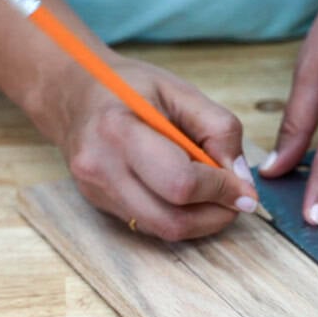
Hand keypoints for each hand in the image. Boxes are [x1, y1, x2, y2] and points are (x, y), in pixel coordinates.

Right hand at [30, 55, 258, 240]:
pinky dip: (179, 217)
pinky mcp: (99, 205)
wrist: (72, 94)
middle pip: (172, 220)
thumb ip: (218, 128)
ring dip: (201, 222)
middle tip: (236, 200)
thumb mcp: (179, 90)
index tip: (245, 189)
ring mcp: (96, 192)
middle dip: (215, 216)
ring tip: (216, 197)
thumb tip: (240, 178)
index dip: (221, 191)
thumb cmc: (127, 87)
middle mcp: (101, 168)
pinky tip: (188, 195)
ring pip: (162, 230)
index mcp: (120, 130)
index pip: (180, 183)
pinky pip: (150, 225)